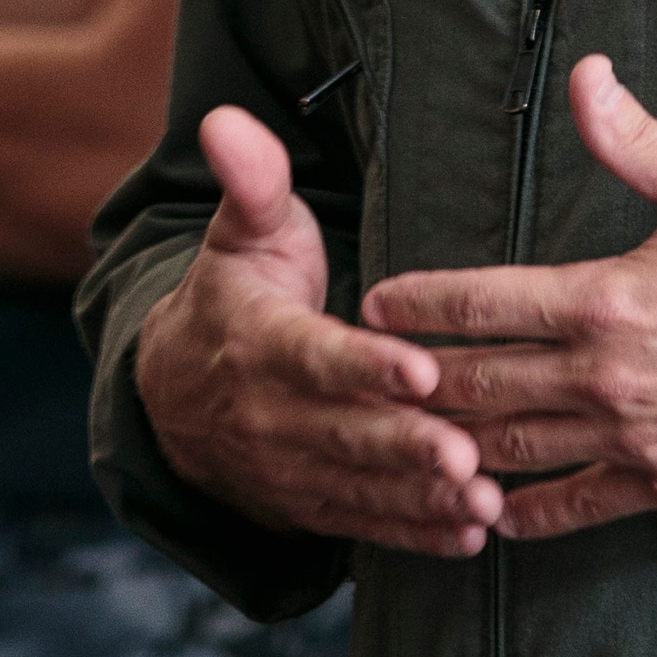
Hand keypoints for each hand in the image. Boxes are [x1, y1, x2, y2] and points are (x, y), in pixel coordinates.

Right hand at [136, 105, 503, 556]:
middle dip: (408, 446)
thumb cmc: (233, 299)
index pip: (317, 358)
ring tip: (484, 502)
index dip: (366, 367)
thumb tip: (225, 119)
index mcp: (261, 343)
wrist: (172, 399)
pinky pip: (364, 524)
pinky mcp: (311, 506)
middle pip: (346, 433)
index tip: (419, 370)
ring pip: (360, 487)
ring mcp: (290, 469)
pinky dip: (414, 534)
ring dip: (420, 498)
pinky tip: (468, 537)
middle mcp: (271, 416)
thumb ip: (251, 183)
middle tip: (470, 453)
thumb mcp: (239, 238)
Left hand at [361, 57, 656, 542]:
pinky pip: (569, 507)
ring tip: (397, 442)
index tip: (374, 306)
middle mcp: (605, 377)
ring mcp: (631, 438)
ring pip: (508, 450)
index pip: (482, 302)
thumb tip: (585, 76)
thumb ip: (633, 142)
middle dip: (409, 382)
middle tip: (359, 379)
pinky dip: (517, 514)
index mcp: (607, 299)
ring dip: (446, 447)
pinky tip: (483, 513)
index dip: (417, 306)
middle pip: (476, 384)